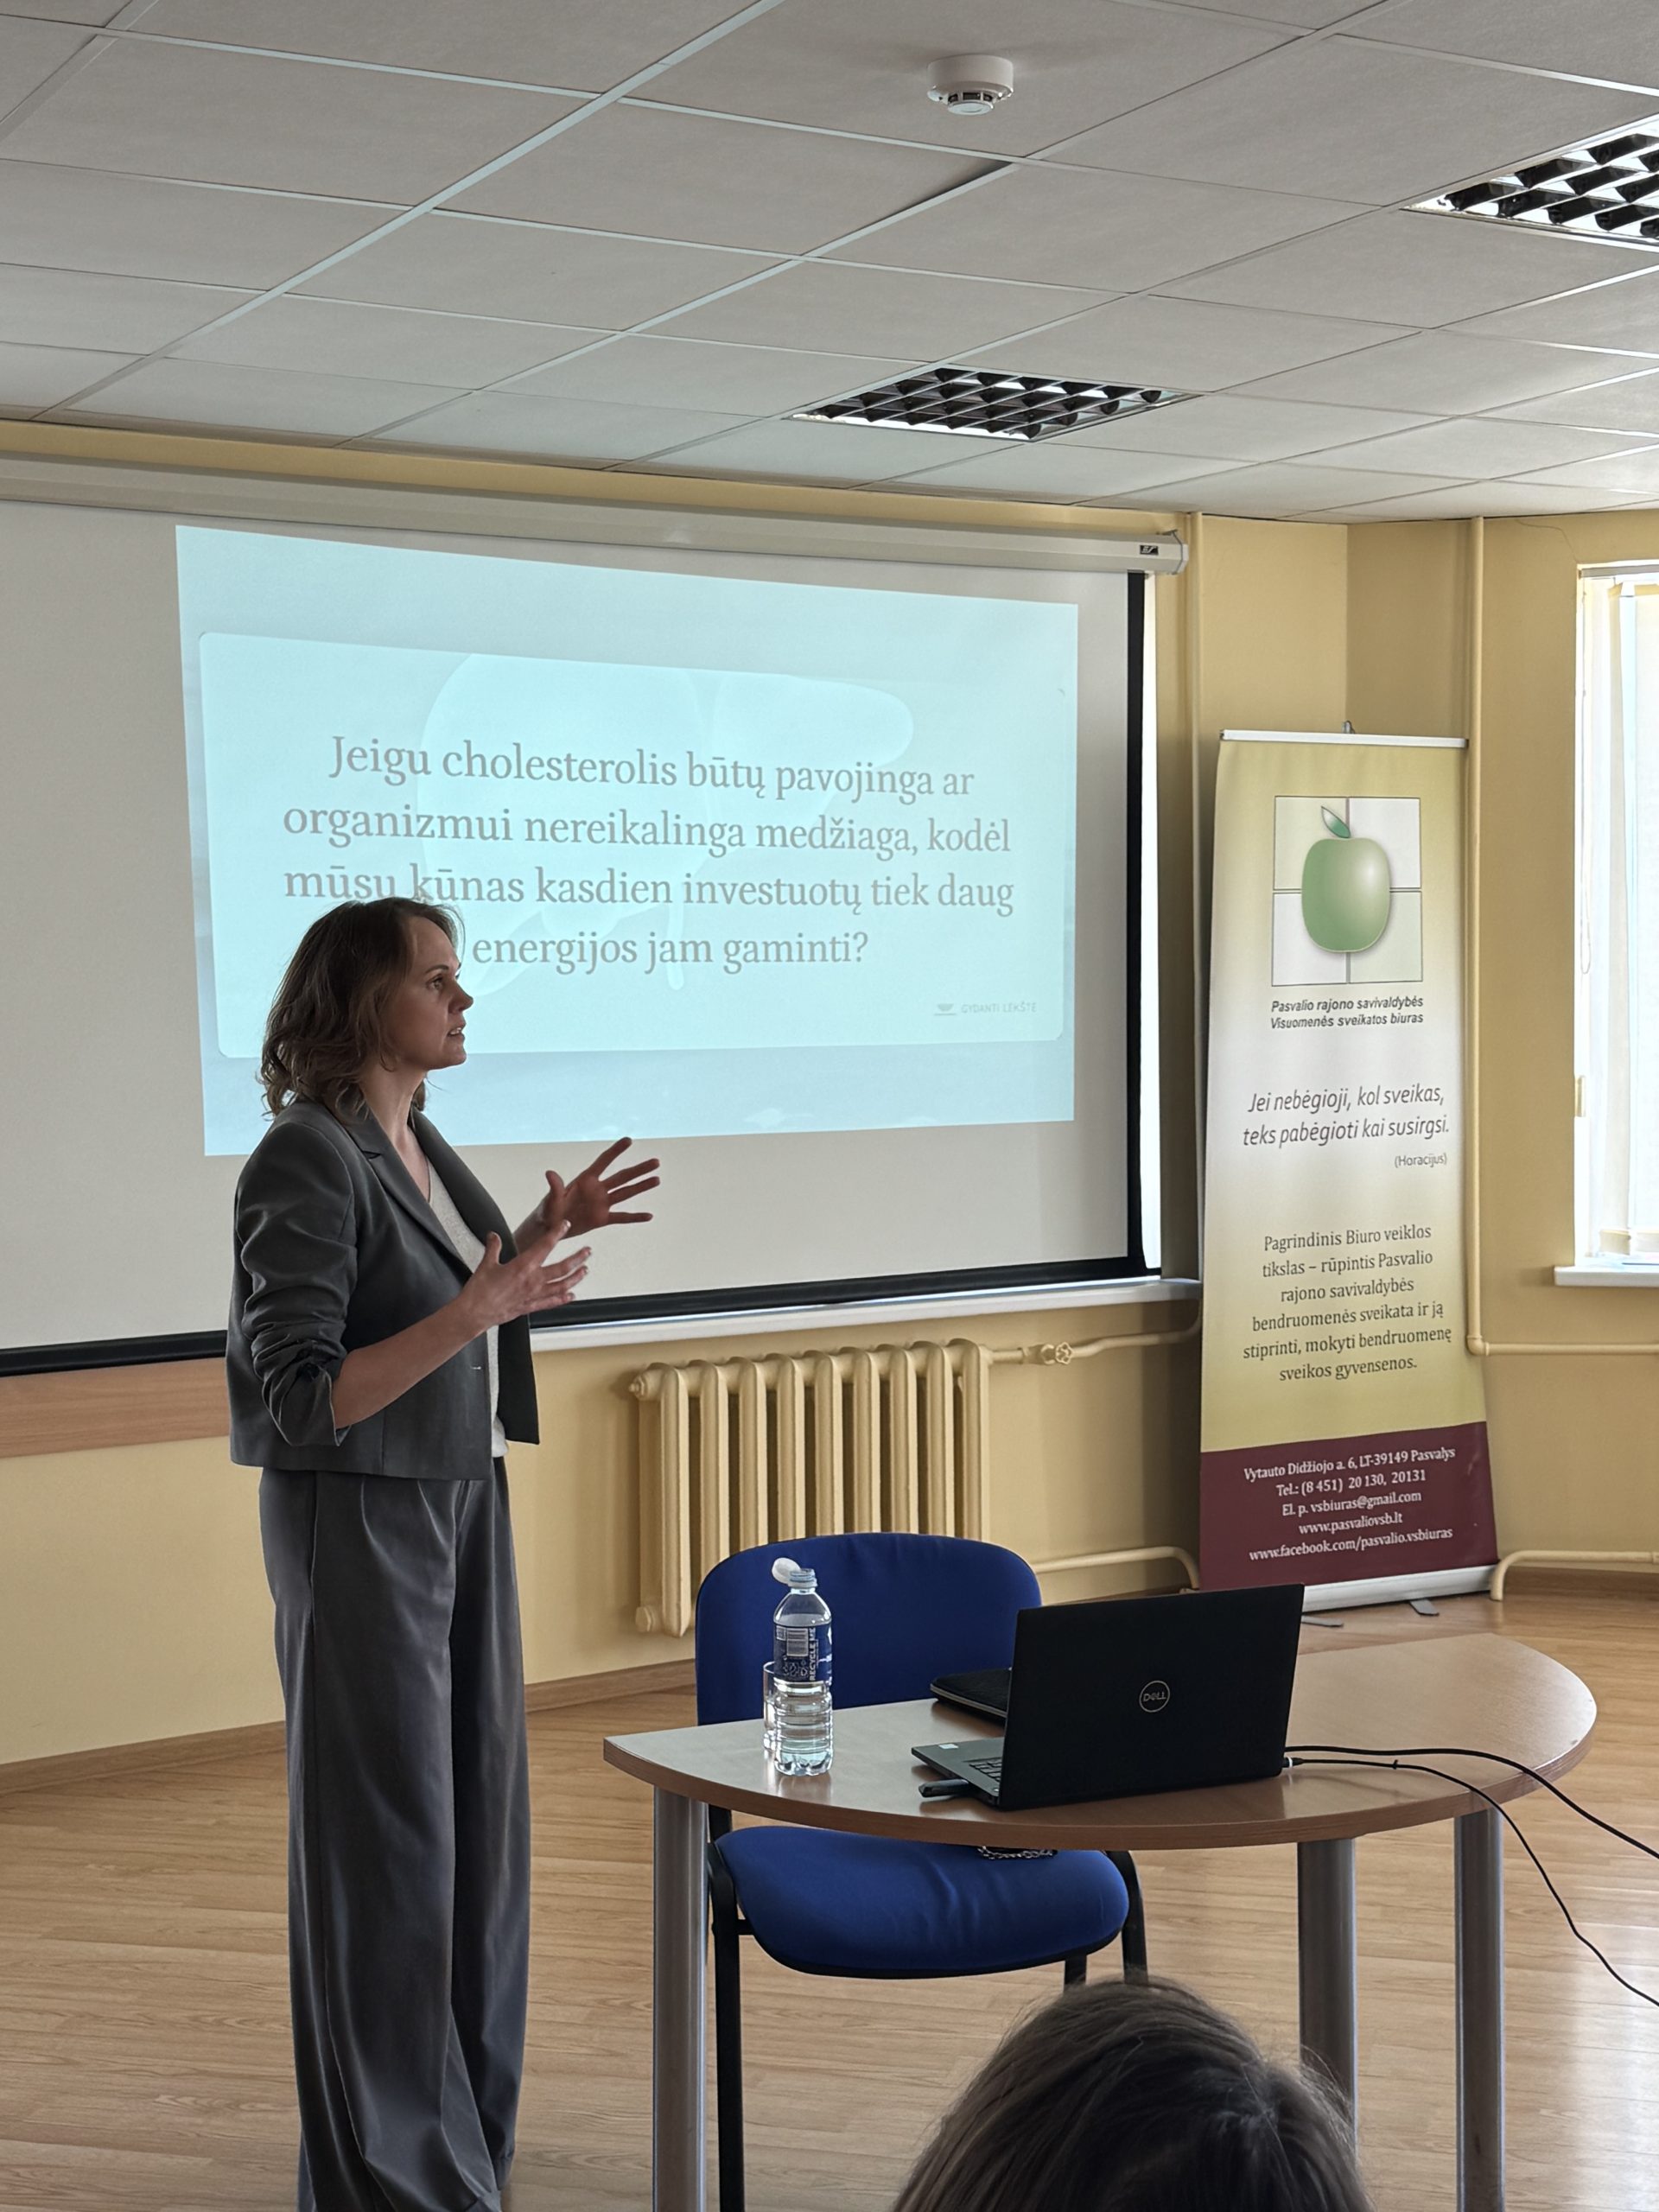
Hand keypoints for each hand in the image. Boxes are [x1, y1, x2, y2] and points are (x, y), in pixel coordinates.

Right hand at [456, 1227, 589, 1332]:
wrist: (474, 1313)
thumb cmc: (479, 1291)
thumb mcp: (486, 1264)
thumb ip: (493, 1248)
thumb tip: (494, 1237)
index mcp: (523, 1266)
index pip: (545, 1246)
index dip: (557, 1233)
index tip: (565, 1226)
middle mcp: (532, 1281)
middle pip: (562, 1267)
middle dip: (577, 1258)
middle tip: (587, 1251)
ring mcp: (533, 1295)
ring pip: (561, 1285)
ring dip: (575, 1278)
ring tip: (585, 1271)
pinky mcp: (530, 1307)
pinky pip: (551, 1302)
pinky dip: (562, 1298)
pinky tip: (570, 1296)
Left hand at [536, 1138, 659, 1239]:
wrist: (549, 1229)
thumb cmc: (547, 1212)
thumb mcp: (550, 1201)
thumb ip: (554, 1188)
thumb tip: (550, 1173)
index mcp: (585, 1180)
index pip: (604, 1162)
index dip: (616, 1151)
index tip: (629, 1140)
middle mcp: (597, 1190)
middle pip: (622, 1177)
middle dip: (639, 1169)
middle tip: (656, 1162)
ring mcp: (601, 1204)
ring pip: (626, 1193)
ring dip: (641, 1187)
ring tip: (657, 1179)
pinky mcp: (602, 1219)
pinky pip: (622, 1218)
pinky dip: (635, 1217)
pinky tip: (648, 1216)